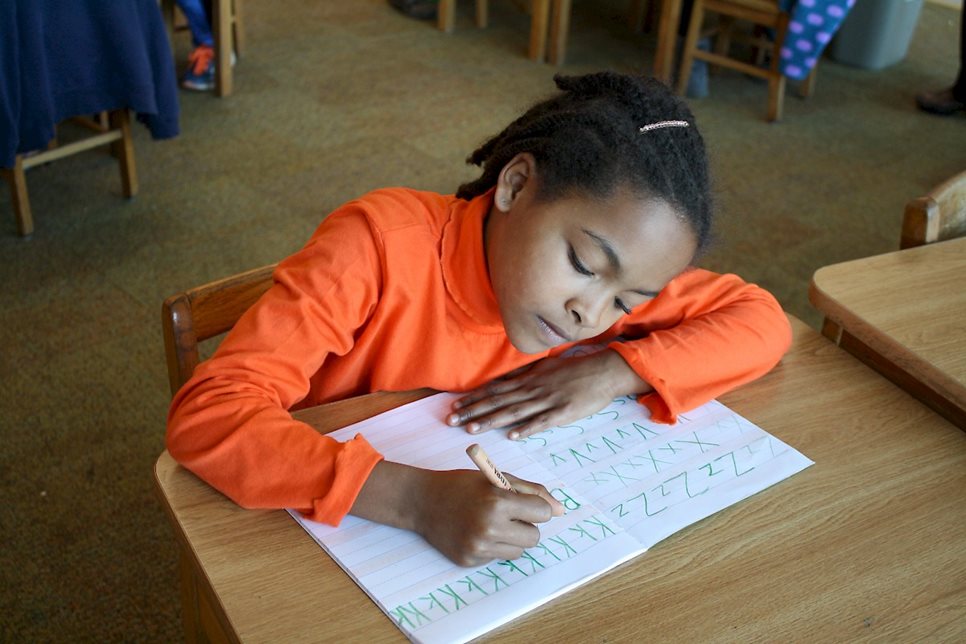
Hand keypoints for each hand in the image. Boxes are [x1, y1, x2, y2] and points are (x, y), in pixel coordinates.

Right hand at [351, 462, 563, 567]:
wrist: (422, 501)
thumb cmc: (462, 485)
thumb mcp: (496, 478)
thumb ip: (531, 491)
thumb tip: (560, 510)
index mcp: (498, 502)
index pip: (542, 513)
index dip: (536, 506)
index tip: (525, 503)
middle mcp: (489, 527)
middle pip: (534, 537)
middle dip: (527, 525)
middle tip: (508, 514)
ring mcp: (478, 548)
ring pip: (518, 551)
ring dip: (512, 538)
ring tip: (491, 522)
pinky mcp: (469, 561)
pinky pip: (497, 558)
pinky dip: (493, 547)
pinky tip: (475, 532)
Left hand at [447, 350, 651, 439]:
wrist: (604, 370)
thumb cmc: (574, 370)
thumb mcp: (545, 368)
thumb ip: (524, 377)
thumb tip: (502, 383)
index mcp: (528, 379)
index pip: (495, 390)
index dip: (474, 399)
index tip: (454, 406)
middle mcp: (533, 388)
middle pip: (498, 401)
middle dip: (473, 411)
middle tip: (450, 420)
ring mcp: (548, 400)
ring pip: (514, 411)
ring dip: (492, 420)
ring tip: (472, 428)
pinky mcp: (564, 412)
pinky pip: (542, 421)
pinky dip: (527, 428)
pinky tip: (512, 435)